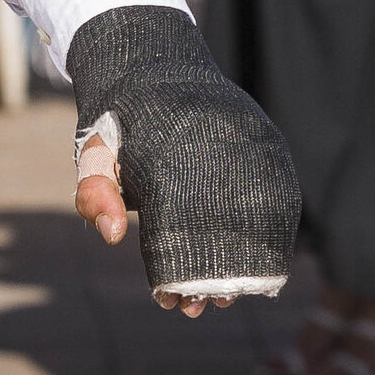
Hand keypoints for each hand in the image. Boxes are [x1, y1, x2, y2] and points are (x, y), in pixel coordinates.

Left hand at [64, 6, 300, 318]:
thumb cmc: (119, 121)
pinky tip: (254, 268)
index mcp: (170, 152)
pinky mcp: (269, 144)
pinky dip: (272, 238)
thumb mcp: (94, 152)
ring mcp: (249, 143)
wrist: (154, 65)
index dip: (177, 273)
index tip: (170, 302)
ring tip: (222, 299)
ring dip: (244, 267)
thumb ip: (92, 190)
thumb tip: (111, 235)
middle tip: (196, 309)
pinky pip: (281, 199)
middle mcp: (217, 146)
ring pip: (259, 221)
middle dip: (211, 279)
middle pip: (224, 232)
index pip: (180, 228)